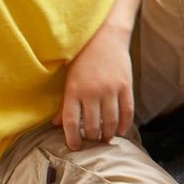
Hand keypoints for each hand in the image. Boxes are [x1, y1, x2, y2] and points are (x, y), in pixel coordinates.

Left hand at [62, 31, 135, 149]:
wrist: (104, 35)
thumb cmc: (82, 57)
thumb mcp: (68, 78)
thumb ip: (64, 102)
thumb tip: (56, 124)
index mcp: (74, 91)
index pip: (71, 123)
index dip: (73, 139)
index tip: (75, 147)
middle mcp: (92, 92)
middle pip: (92, 125)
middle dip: (92, 138)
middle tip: (92, 140)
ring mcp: (110, 89)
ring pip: (110, 121)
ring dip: (108, 134)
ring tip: (106, 138)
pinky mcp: (125, 86)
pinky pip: (127, 110)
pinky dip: (125, 124)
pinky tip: (121, 131)